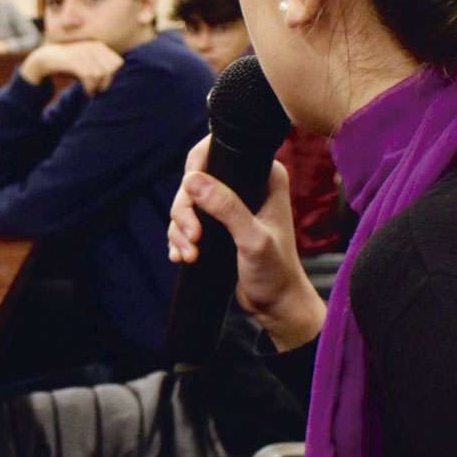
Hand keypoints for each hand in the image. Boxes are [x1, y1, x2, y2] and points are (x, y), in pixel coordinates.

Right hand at [19, 40, 125, 94]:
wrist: (45, 59)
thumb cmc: (69, 65)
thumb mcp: (87, 65)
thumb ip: (101, 68)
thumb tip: (117, 78)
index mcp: (98, 46)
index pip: (117, 63)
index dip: (113, 77)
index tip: (104, 86)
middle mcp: (92, 47)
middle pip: (111, 69)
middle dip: (107, 83)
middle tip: (98, 91)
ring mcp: (82, 52)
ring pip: (101, 73)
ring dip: (97, 87)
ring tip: (92, 92)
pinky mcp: (73, 59)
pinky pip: (89, 75)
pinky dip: (90, 87)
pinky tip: (87, 91)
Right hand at [167, 136, 324, 349]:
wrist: (275, 304)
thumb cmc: (275, 272)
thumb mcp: (252, 240)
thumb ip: (226, 208)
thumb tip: (191, 180)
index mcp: (264, 176)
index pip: (219, 152)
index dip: (196, 168)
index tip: (189, 197)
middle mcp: (246, 184)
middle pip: (195, 180)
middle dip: (185, 211)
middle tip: (193, 237)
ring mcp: (229, 205)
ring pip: (186, 204)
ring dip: (181, 230)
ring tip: (190, 255)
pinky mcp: (216, 225)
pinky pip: (186, 223)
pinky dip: (180, 239)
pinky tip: (183, 257)